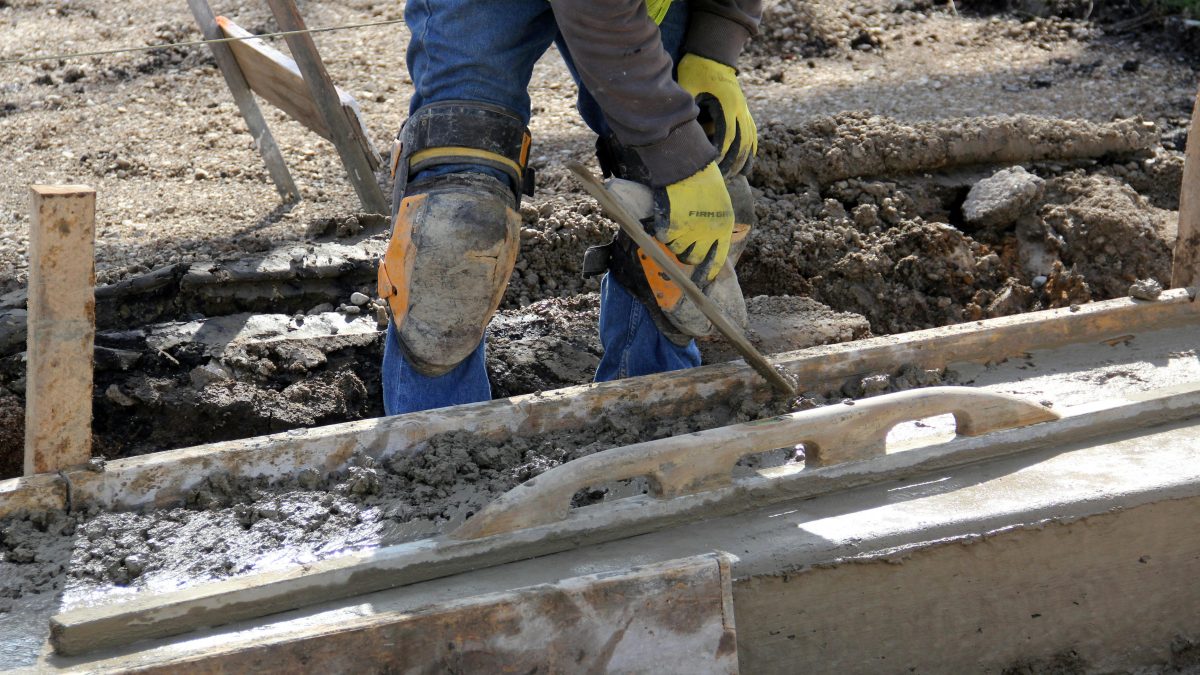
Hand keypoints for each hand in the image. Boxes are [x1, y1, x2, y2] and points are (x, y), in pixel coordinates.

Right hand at [653, 162, 733, 281]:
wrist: (688, 166)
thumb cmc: (705, 181)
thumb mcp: (720, 205)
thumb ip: (714, 225)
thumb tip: (706, 242)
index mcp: (722, 229)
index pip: (717, 259)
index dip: (709, 269)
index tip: (703, 276)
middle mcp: (706, 235)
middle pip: (693, 259)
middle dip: (687, 253)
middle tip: (682, 243)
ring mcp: (687, 232)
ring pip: (676, 248)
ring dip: (673, 240)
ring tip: (674, 222)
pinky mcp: (670, 227)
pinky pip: (663, 237)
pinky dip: (662, 229)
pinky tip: (666, 215)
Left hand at [677, 53, 757, 176]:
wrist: (713, 53)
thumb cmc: (697, 70)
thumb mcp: (687, 87)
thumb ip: (685, 107)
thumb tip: (674, 126)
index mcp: (728, 105)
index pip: (727, 137)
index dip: (721, 154)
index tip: (712, 167)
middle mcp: (740, 108)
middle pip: (742, 143)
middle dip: (734, 162)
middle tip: (722, 178)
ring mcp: (744, 109)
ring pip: (751, 140)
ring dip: (745, 159)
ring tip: (738, 176)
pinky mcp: (744, 109)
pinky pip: (752, 133)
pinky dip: (751, 149)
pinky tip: (747, 163)